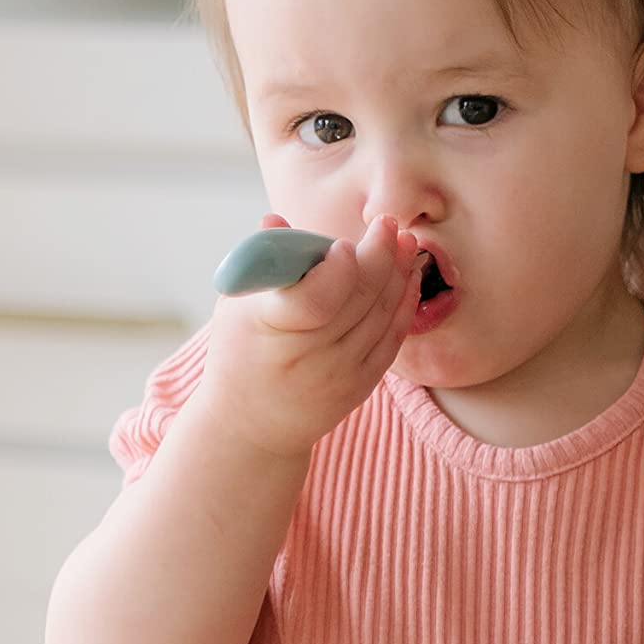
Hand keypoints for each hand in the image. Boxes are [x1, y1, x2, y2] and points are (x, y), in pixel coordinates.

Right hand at [193, 214, 421, 460]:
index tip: (343, 243)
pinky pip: (393, 338)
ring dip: (399, 272)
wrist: (251, 424)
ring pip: (383, 314)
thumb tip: (276, 220)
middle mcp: (309, 356)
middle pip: (359, 299)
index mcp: (271, 328)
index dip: (336, 269)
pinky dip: (405, 304)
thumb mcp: (235, 305)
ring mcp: (340, 374)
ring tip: (405, 241)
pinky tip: (408, 276)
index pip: (316, 299)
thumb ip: (261, 262)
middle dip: (380, 254)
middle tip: (387, 224)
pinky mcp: (361, 385)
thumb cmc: (241, 350)